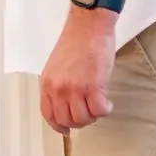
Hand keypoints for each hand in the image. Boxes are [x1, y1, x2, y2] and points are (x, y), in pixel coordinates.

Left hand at [39, 5, 118, 133]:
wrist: (89, 25)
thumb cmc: (77, 41)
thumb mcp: (57, 66)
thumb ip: (58, 85)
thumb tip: (65, 103)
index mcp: (48, 83)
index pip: (48, 114)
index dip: (58, 126)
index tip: (66, 129)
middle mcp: (59, 88)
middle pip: (67, 120)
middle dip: (80, 122)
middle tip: (89, 113)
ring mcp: (75, 88)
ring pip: (84, 118)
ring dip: (94, 116)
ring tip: (99, 105)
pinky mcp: (93, 86)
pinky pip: (99, 110)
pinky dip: (105, 110)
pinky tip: (107, 102)